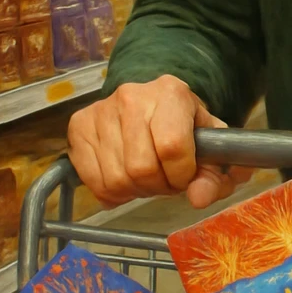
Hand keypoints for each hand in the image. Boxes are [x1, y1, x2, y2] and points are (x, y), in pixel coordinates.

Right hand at [68, 74, 247, 208]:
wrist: (152, 104)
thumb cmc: (184, 126)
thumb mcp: (210, 147)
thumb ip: (213, 175)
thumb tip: (199, 199)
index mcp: (171, 93)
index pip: (172, 147)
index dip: (181, 175)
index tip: (185, 177)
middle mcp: (132, 96)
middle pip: (141, 167)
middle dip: (158, 186)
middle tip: (165, 180)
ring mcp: (101, 110)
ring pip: (116, 179)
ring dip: (135, 191)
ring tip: (145, 178)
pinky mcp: (78, 126)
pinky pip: (93, 181)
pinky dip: (111, 192)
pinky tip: (124, 179)